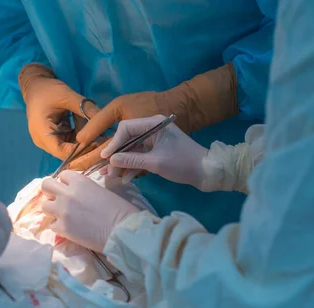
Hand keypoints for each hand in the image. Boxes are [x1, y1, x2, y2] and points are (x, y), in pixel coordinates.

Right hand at [19, 63, 100, 161]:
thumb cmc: (48, 90)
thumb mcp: (68, 96)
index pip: (62, 151)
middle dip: (85, 149)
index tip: (98, 143)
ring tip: (98, 134)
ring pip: (68, 149)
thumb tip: (106, 121)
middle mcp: (43, 141)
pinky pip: (67, 143)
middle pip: (66, 154)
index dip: (81, 151)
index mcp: (42, 132)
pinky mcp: (52, 137)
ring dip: (83, 143)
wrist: (35, 85)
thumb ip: (86, 109)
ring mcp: (47, 140)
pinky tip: (90, 130)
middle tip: (103, 142)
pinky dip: (79, 137)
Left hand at [40, 171, 152, 252]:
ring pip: (45, 205)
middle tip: (59, 200)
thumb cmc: (119, 209)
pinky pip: (51, 224)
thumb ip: (84, 189)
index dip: (65, 182)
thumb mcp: (100, 190)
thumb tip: (77, 194)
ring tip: (63, 215)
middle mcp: (67, 193)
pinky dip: (58, 226)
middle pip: (46, 185)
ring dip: (53, 209)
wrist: (121, 231)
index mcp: (79, 181)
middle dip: (51, 192)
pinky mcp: (61, 228)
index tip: (70, 189)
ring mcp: (62, 211)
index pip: (62, 175)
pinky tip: (68, 228)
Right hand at [72, 64, 237, 168]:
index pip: (125, 128)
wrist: (209, 172)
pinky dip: (130, 167)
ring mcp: (153, 141)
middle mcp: (151, 129)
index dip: (113, 143)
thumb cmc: (184, 163)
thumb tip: (111, 160)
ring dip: (120, 164)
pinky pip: (138, 157)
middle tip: (104, 171)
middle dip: (115, 157)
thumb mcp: (156, 162)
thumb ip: (132, 160)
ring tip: (109, 177)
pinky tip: (121, 178)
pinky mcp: (155, 151)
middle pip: (126, 140)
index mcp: (153, 123)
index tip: (106, 158)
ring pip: (130, 151)